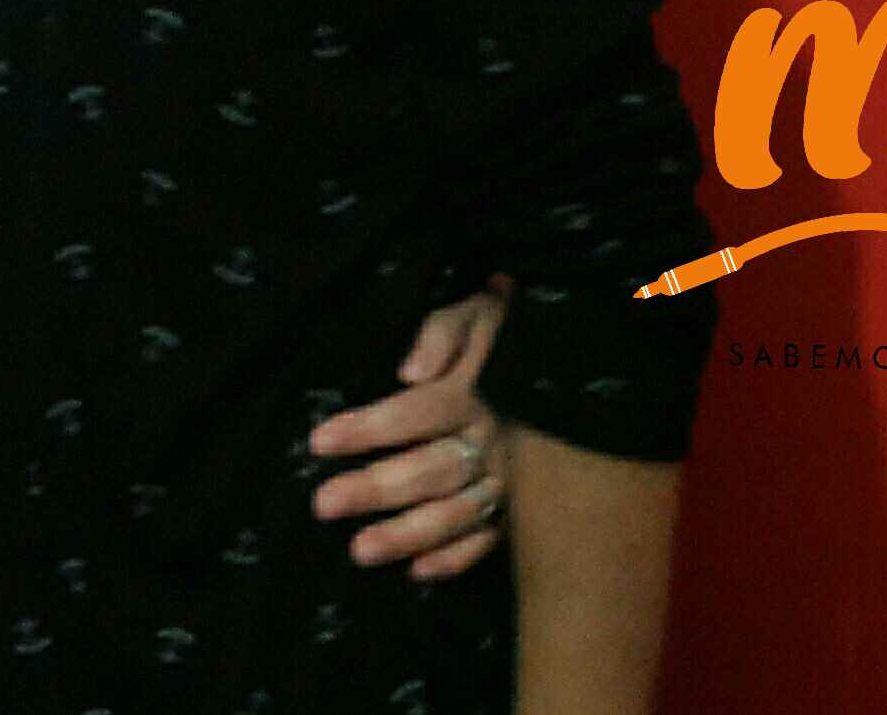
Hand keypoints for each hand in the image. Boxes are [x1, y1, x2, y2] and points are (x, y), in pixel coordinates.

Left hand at [305, 285, 508, 580]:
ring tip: (361, 550)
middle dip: (376, 489)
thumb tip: (410, 372)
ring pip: (456, 513)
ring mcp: (508, 478)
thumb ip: (440, 335)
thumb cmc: (500, 333)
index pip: (414, 414)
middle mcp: (492, 441)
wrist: (567, 356)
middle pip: (430, 470)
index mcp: (473, 394)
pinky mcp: (520, 506)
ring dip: (409, 535)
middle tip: (324, 505)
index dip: (368, 429)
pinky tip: (418, 572)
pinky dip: (457, 558)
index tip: (319, 442)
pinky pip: (490, 539)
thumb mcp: (473, 315)